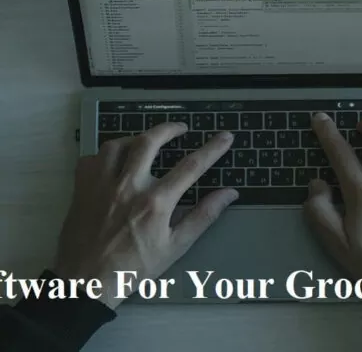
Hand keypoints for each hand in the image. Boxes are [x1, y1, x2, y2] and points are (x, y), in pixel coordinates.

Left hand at [54, 123, 237, 307]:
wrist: (86, 282)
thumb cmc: (134, 267)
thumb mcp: (176, 246)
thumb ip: (203, 216)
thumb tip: (229, 194)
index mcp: (155, 202)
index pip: (191, 166)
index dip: (212, 148)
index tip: (225, 136)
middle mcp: (128, 186)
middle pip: (150, 141)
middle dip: (170, 129)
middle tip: (181, 128)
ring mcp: (101, 184)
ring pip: (118, 144)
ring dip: (137, 138)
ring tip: (147, 142)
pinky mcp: (82, 188)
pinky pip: (92, 158)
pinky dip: (106, 155)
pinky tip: (115, 162)